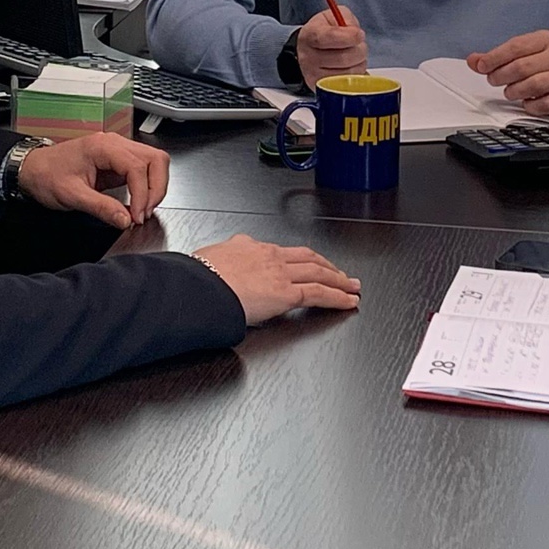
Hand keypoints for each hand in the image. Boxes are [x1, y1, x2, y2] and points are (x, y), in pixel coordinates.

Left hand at [16, 132, 169, 226]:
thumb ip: (101, 208)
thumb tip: (125, 220)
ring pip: (154, 162)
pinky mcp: (118, 161)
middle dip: (156, 188)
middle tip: (144, 212)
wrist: (32, 169)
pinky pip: (143, 169)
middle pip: (155, 159)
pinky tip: (137, 203)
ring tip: (142, 209)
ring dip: (155, 186)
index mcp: (103, 147)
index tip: (136, 216)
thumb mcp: (72, 196)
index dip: (142, 194)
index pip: (137, 167)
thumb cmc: (47, 176)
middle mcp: (114, 144)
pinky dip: (147, 186)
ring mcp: (118, 151)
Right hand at [194, 234, 362, 323]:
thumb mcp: (206, 261)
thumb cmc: (196, 279)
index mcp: (249, 246)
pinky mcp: (287, 294)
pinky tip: (349, 302)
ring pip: (319, 272)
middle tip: (343, 274)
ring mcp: (280, 273)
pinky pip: (319, 294)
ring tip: (353, 287)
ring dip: (340, 280)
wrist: (198, 287)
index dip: (300, 258)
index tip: (308, 264)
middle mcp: (269, 255)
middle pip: (308, 257)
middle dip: (328, 265)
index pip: (282, 251)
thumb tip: (212, 265)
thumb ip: (218, 262)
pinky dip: (338, 297)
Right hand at [294, 8, 366, 85]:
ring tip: (353, 57)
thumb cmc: (324, 32)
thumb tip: (357, 34)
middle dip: (359, 50)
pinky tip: (350, 68)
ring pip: (349, 74)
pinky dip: (355, 78)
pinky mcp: (320, 89)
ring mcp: (313, 75)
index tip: (359, 34)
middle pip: (344, 58)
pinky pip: (347, 86)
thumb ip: (347, 20)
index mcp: (310, 35)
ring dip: (358, 64)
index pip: (331, 37)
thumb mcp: (333, 17)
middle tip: (358, 46)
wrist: (308, 50)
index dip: (350, 36)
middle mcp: (308, 57)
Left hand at [468, 30, 548, 116]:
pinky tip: (526, 102)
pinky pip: (544, 104)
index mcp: (546, 39)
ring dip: (514, 91)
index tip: (482, 66)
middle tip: (494, 80)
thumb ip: (496, 58)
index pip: (516, 46)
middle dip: (501, 76)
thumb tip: (474, 60)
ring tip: (510, 92)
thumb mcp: (521, 55)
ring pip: (533, 85)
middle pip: (522, 67)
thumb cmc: (543, 66)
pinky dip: (530, 106)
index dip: (495, 57)